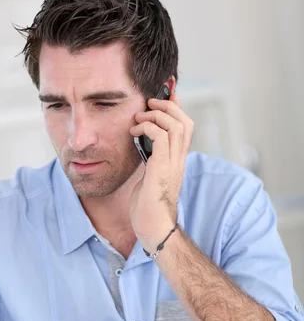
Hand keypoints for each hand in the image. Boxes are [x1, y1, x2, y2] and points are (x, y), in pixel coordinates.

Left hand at [129, 93, 193, 253]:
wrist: (153, 227)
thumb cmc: (148, 205)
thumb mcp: (150, 174)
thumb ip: (151, 158)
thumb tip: (142, 142)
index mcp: (177, 160)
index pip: (185, 126)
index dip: (177, 107)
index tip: (166, 93)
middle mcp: (179, 160)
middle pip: (185, 121)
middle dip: (168, 106)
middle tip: (149, 104)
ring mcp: (173, 164)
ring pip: (176, 126)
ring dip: (157, 115)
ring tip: (140, 117)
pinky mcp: (162, 170)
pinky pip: (161, 138)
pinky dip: (148, 128)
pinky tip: (135, 132)